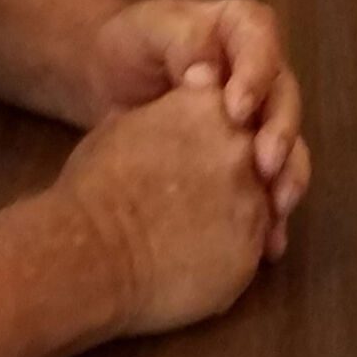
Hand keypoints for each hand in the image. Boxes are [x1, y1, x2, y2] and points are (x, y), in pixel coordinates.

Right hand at [53, 82, 274, 336]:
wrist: (93, 249)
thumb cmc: (96, 184)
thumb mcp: (128, 123)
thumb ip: (173, 109)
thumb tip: (191, 97)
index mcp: (211, 106)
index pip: (237, 112)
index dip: (221, 135)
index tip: (199, 156)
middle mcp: (243, 144)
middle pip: (257, 156)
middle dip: (233, 176)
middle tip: (196, 201)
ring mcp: (254, 197)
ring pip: (263, 203)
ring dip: (238, 216)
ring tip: (195, 233)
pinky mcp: (253, 247)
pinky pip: (256, 247)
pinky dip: (234, 253)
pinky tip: (200, 259)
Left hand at [84, 0, 311, 256]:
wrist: (107, 76)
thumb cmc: (131, 42)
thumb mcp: (150, 28)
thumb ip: (182, 40)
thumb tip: (209, 72)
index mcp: (244, 30)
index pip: (263, 49)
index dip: (256, 79)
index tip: (236, 111)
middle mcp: (261, 73)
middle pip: (284, 100)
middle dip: (280, 135)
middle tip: (265, 166)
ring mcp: (258, 116)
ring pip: (288, 144)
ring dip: (287, 176)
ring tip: (276, 208)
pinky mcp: (246, 155)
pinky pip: (268, 181)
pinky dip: (271, 211)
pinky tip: (269, 239)